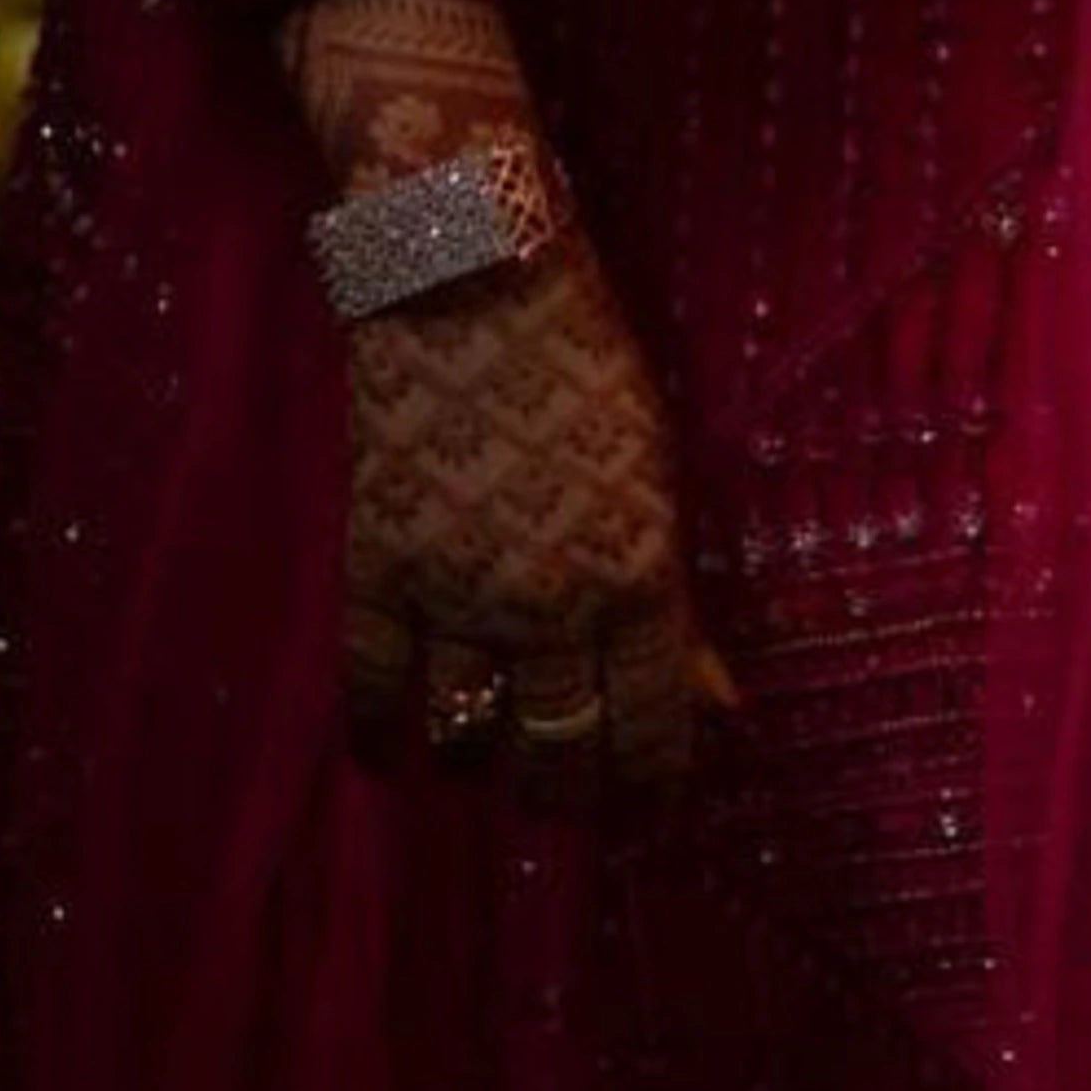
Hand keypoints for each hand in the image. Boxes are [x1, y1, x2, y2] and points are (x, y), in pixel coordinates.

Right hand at [340, 222, 737, 809]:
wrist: (472, 282)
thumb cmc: (588, 363)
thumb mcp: (659, 478)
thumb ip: (676, 603)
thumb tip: (719, 704)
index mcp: (636, 577)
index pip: (650, 725)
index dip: (653, 784)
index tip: (653, 808)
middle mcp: (549, 606)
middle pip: (560, 750)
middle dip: (574, 794)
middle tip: (576, 802)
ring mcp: (457, 594)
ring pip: (469, 737)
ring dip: (487, 772)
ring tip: (497, 775)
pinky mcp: (378, 570)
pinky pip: (371, 690)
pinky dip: (381, 738)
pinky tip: (394, 758)